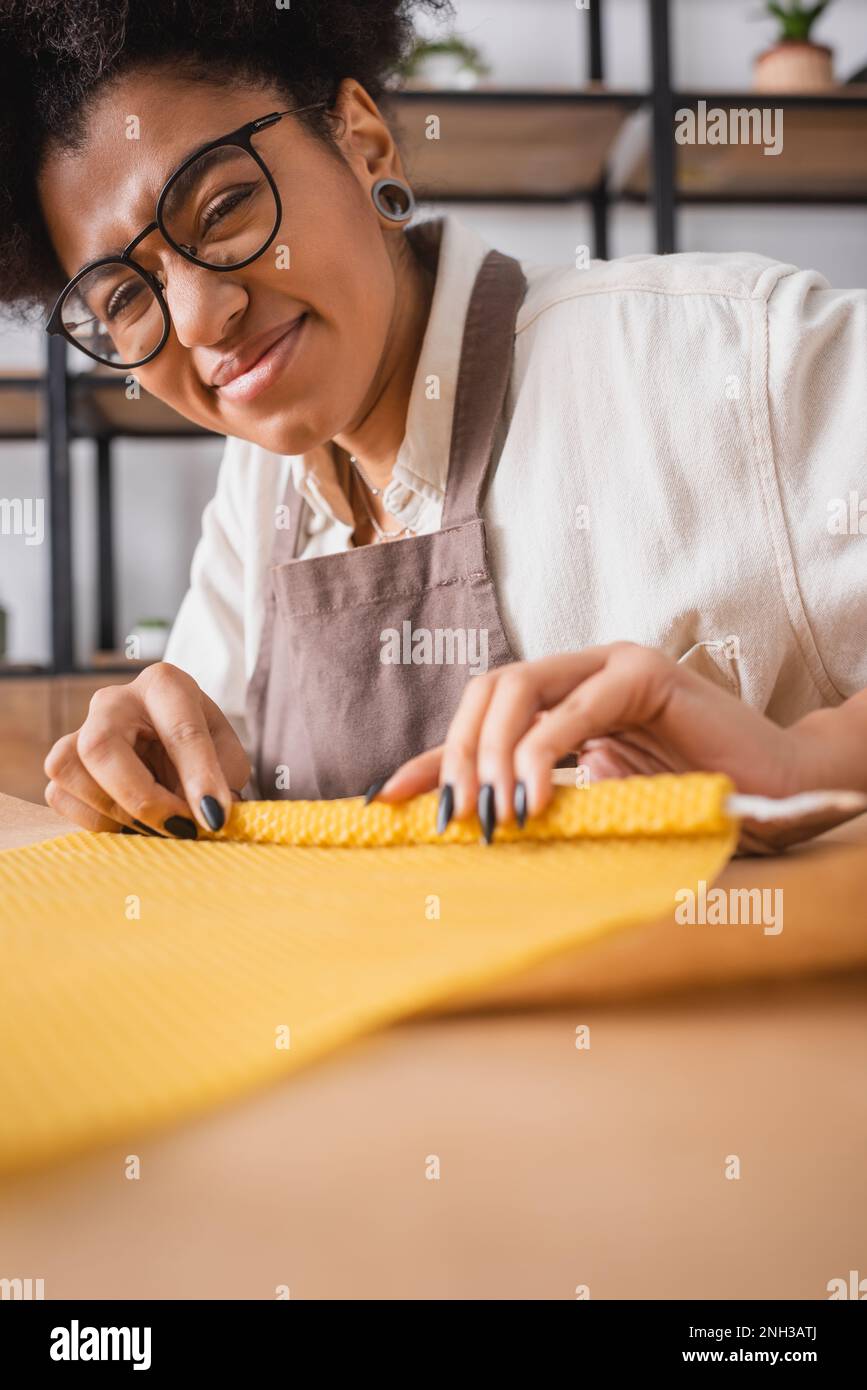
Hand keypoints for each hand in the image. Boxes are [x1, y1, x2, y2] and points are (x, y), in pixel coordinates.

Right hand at [43, 662, 249, 835]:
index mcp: (164, 685)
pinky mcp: (63, 763)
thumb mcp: (227, 756)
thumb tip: (206, 818)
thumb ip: (221, 781)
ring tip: (157, 825)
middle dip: (141, 799)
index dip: (199, 777)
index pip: (180, 729)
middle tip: (179, 828)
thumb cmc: (203, 748)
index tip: (215, 817)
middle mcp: (114, 700)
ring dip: (115, 811)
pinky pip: (60, 796)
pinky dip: (97, 821)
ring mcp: (80, 729)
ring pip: (69, 769)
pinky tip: (130, 822)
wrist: (172, 747)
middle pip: (101, 746)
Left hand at [373, 643, 803, 827]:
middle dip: (458, 754)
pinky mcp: (648, 676)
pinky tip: (533, 802)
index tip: (385, 800)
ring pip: (518, 688)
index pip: (479, 713)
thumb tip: (464, 818)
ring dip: (492, 755)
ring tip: (494, 815)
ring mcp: (613, 664)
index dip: (430, 755)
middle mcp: (580, 670)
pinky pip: (578, 710)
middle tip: (457, 818)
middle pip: (487, 690)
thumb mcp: (589, 801)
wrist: (777, 790)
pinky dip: (543, 755)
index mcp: (563, 696)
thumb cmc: (688, 797)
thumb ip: (533, 795)